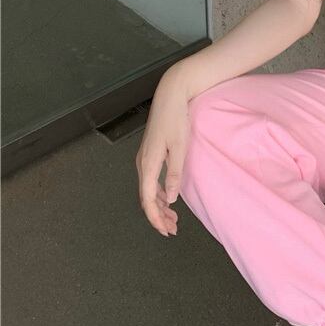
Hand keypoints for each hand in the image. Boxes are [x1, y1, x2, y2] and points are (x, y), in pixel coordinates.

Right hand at [136, 69, 191, 236]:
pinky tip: (168, 200)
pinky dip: (158, 193)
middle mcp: (142, 162)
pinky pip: (150, 180)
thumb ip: (175, 174)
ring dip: (159, 206)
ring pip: (148, 190)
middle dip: (158, 216)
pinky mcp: (150, 153)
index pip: (147, 199)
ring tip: (173, 220)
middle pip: (146, 197)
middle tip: (172, 230)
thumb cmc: (177, 118)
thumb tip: (170, 199)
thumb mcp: (180, 147)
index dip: (155, 218)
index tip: (165, 231)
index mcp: (148, 163)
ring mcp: (144, 158)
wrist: (171, 94)